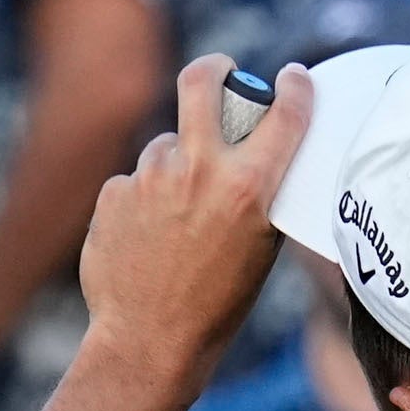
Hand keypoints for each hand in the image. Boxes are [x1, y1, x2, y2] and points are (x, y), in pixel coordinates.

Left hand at [77, 56, 312, 383]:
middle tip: (217, 74)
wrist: (150, 342)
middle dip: (214, 69)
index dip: (295, 88)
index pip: (284, 112)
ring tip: (175, 222)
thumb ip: (259, 190)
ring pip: (166, 147)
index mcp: (250, 186)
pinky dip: (143, 201)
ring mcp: (151, 178)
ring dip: (174, 167)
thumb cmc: (217, 303)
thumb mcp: (261, 246)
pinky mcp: (114, 193)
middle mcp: (199, 170)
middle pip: (201, 80)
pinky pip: (135, 182)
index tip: (293, 79)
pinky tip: (146, 240)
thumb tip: (259, 148)